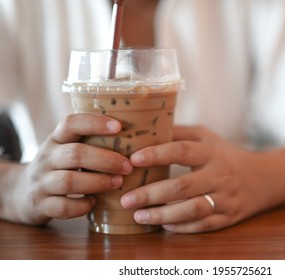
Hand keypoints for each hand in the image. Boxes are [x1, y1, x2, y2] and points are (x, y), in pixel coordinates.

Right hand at [5, 113, 131, 224]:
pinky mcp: (41, 205)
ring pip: (69, 181)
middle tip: (128, 166)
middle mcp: (46, 157)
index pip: (70, 123)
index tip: (118, 126)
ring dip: (98, 182)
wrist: (21, 192)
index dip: (94, 122)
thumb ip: (90, 141)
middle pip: (75, 154)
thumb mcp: (67, 148)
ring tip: (117, 183)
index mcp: (56, 139)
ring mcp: (41, 182)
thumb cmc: (58, 166)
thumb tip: (136, 136)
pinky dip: (82, 206)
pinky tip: (94, 203)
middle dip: (106, 160)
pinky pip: (63, 207)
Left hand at [120, 126, 260, 232]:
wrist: (262, 179)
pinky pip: (203, 225)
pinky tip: (163, 225)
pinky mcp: (228, 217)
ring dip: (163, 215)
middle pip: (183, 186)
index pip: (183, 151)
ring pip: (193, 210)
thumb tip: (146, 132)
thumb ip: (180, 134)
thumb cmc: (226, 155)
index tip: (134, 159)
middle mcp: (220, 175)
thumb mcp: (207, 137)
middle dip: (151, 194)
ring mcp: (225, 198)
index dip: (158, 154)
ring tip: (138, 216)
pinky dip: (182, 227)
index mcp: (212, 152)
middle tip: (126, 199)